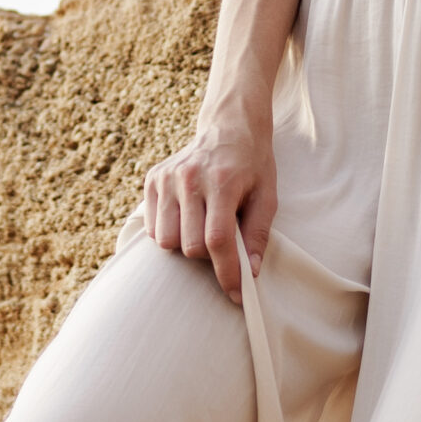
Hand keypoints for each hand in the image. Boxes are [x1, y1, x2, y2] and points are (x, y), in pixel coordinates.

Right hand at [140, 105, 275, 302]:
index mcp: (222, 181)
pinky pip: (153, 228)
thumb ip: (258, 234)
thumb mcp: (267, 196)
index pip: (218, 240)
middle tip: (222, 245)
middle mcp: (189, 178)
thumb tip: (251, 272)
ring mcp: (167, 178)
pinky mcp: (152, 179)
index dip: (227, 272)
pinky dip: (169, 233)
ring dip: (185, 245)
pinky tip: (186, 218)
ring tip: (202, 229)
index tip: (236, 294)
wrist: (228, 126)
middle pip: (190, 245)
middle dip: (209, 258)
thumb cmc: (252, 165)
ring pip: (167, 240)